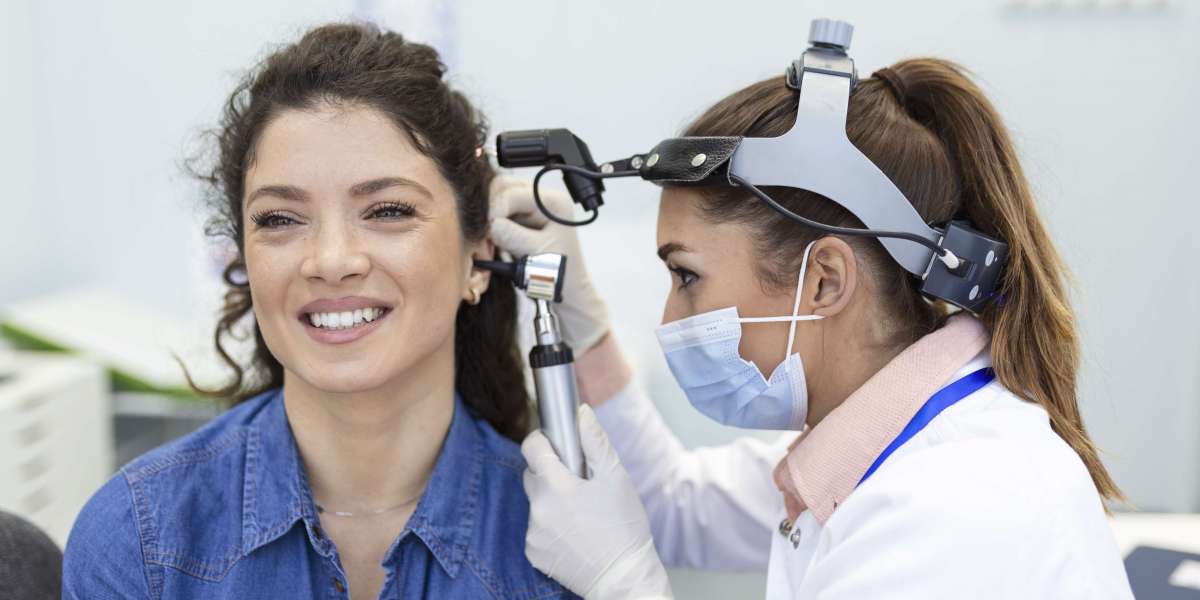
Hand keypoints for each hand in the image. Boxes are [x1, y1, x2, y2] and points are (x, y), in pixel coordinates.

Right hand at [489, 176, 610, 353]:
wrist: (567, 291)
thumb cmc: (560, 274)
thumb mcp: (537, 254)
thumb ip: (512, 236)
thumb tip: (489, 224)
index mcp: (553, 202)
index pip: (513, 192)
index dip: (495, 210)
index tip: (486, 231)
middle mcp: (541, 199)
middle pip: (502, 187)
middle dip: (489, 210)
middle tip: (484, 236)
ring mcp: (529, 208)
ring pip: (496, 199)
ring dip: (488, 219)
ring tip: (488, 244)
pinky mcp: (520, 220)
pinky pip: (497, 215)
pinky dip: (490, 228)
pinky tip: (491, 244)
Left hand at [521, 405, 672, 599]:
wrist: (623, 578)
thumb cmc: (624, 528)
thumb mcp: (616, 478)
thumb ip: (595, 442)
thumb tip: (582, 413)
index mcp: (556, 486)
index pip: (531, 448)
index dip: (542, 441)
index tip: (554, 444)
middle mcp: (538, 509)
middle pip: (532, 476)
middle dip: (550, 473)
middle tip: (578, 484)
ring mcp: (533, 533)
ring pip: (536, 504)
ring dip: (551, 503)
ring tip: (581, 514)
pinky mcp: (534, 553)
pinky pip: (536, 530)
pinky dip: (550, 528)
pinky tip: (574, 534)